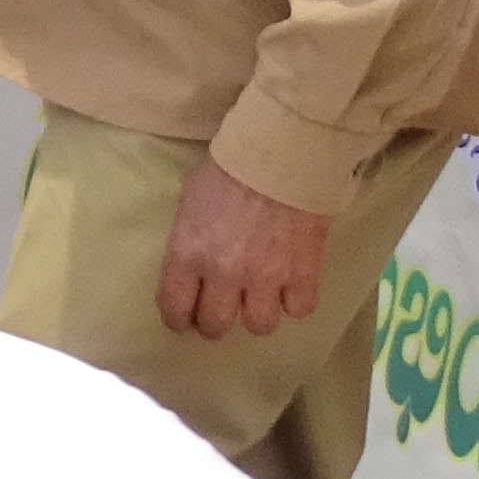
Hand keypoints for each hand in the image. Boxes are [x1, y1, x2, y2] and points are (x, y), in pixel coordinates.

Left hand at [157, 158, 330, 341]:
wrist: (282, 152)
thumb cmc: (230, 167)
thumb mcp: (191, 201)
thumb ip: (190, 240)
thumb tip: (192, 266)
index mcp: (188, 254)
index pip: (174, 308)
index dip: (178, 318)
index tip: (184, 319)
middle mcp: (224, 274)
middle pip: (216, 325)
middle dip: (215, 321)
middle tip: (221, 308)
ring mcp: (266, 278)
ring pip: (259, 326)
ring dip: (257, 313)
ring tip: (259, 298)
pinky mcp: (304, 273)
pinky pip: (299, 310)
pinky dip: (294, 301)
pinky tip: (291, 287)